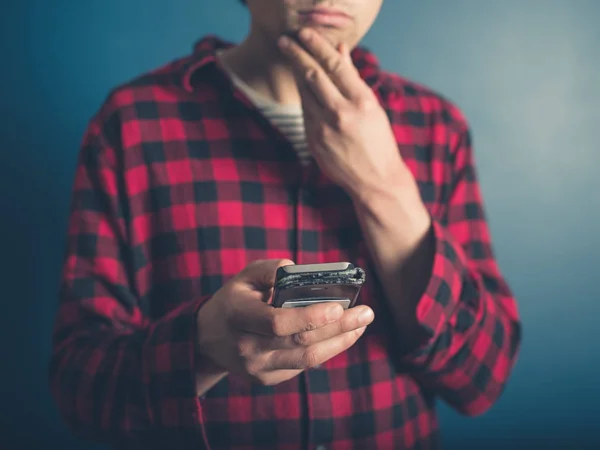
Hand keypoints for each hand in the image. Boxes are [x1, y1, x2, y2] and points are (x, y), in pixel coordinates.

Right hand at [196, 259, 374, 385]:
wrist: (209, 339)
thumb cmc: (234, 300)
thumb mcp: (244, 277)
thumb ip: (271, 269)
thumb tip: (300, 271)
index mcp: (238, 316)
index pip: (278, 323)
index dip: (310, 317)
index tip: (339, 306)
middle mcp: (247, 347)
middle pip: (300, 343)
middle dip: (338, 328)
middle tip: (366, 313)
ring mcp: (258, 368)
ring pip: (307, 360)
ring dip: (340, 342)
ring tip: (361, 325)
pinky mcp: (268, 378)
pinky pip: (303, 365)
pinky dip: (327, 349)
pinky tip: (343, 335)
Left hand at [278, 29, 413, 198]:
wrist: (375, 180)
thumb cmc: (378, 140)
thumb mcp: (372, 106)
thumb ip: (353, 78)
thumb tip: (340, 49)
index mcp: (362, 102)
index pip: (335, 65)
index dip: (317, 46)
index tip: (305, 34)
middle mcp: (341, 113)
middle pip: (313, 75)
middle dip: (297, 54)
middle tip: (286, 41)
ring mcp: (325, 129)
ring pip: (305, 93)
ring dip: (297, 74)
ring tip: (292, 58)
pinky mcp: (313, 141)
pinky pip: (305, 112)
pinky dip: (304, 97)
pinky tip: (303, 88)